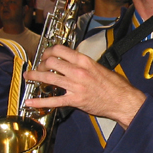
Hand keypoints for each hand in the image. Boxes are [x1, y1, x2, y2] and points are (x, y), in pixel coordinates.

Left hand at [23, 45, 145, 128]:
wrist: (122, 100)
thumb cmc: (115, 84)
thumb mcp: (99, 67)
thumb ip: (84, 64)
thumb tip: (72, 62)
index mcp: (84, 60)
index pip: (59, 50)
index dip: (48, 51)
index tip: (44, 55)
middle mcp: (78, 71)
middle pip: (50, 62)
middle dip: (40, 64)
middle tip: (38, 67)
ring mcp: (75, 86)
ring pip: (48, 78)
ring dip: (35, 76)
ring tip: (29, 77)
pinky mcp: (74, 100)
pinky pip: (53, 100)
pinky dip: (39, 101)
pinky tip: (29, 102)